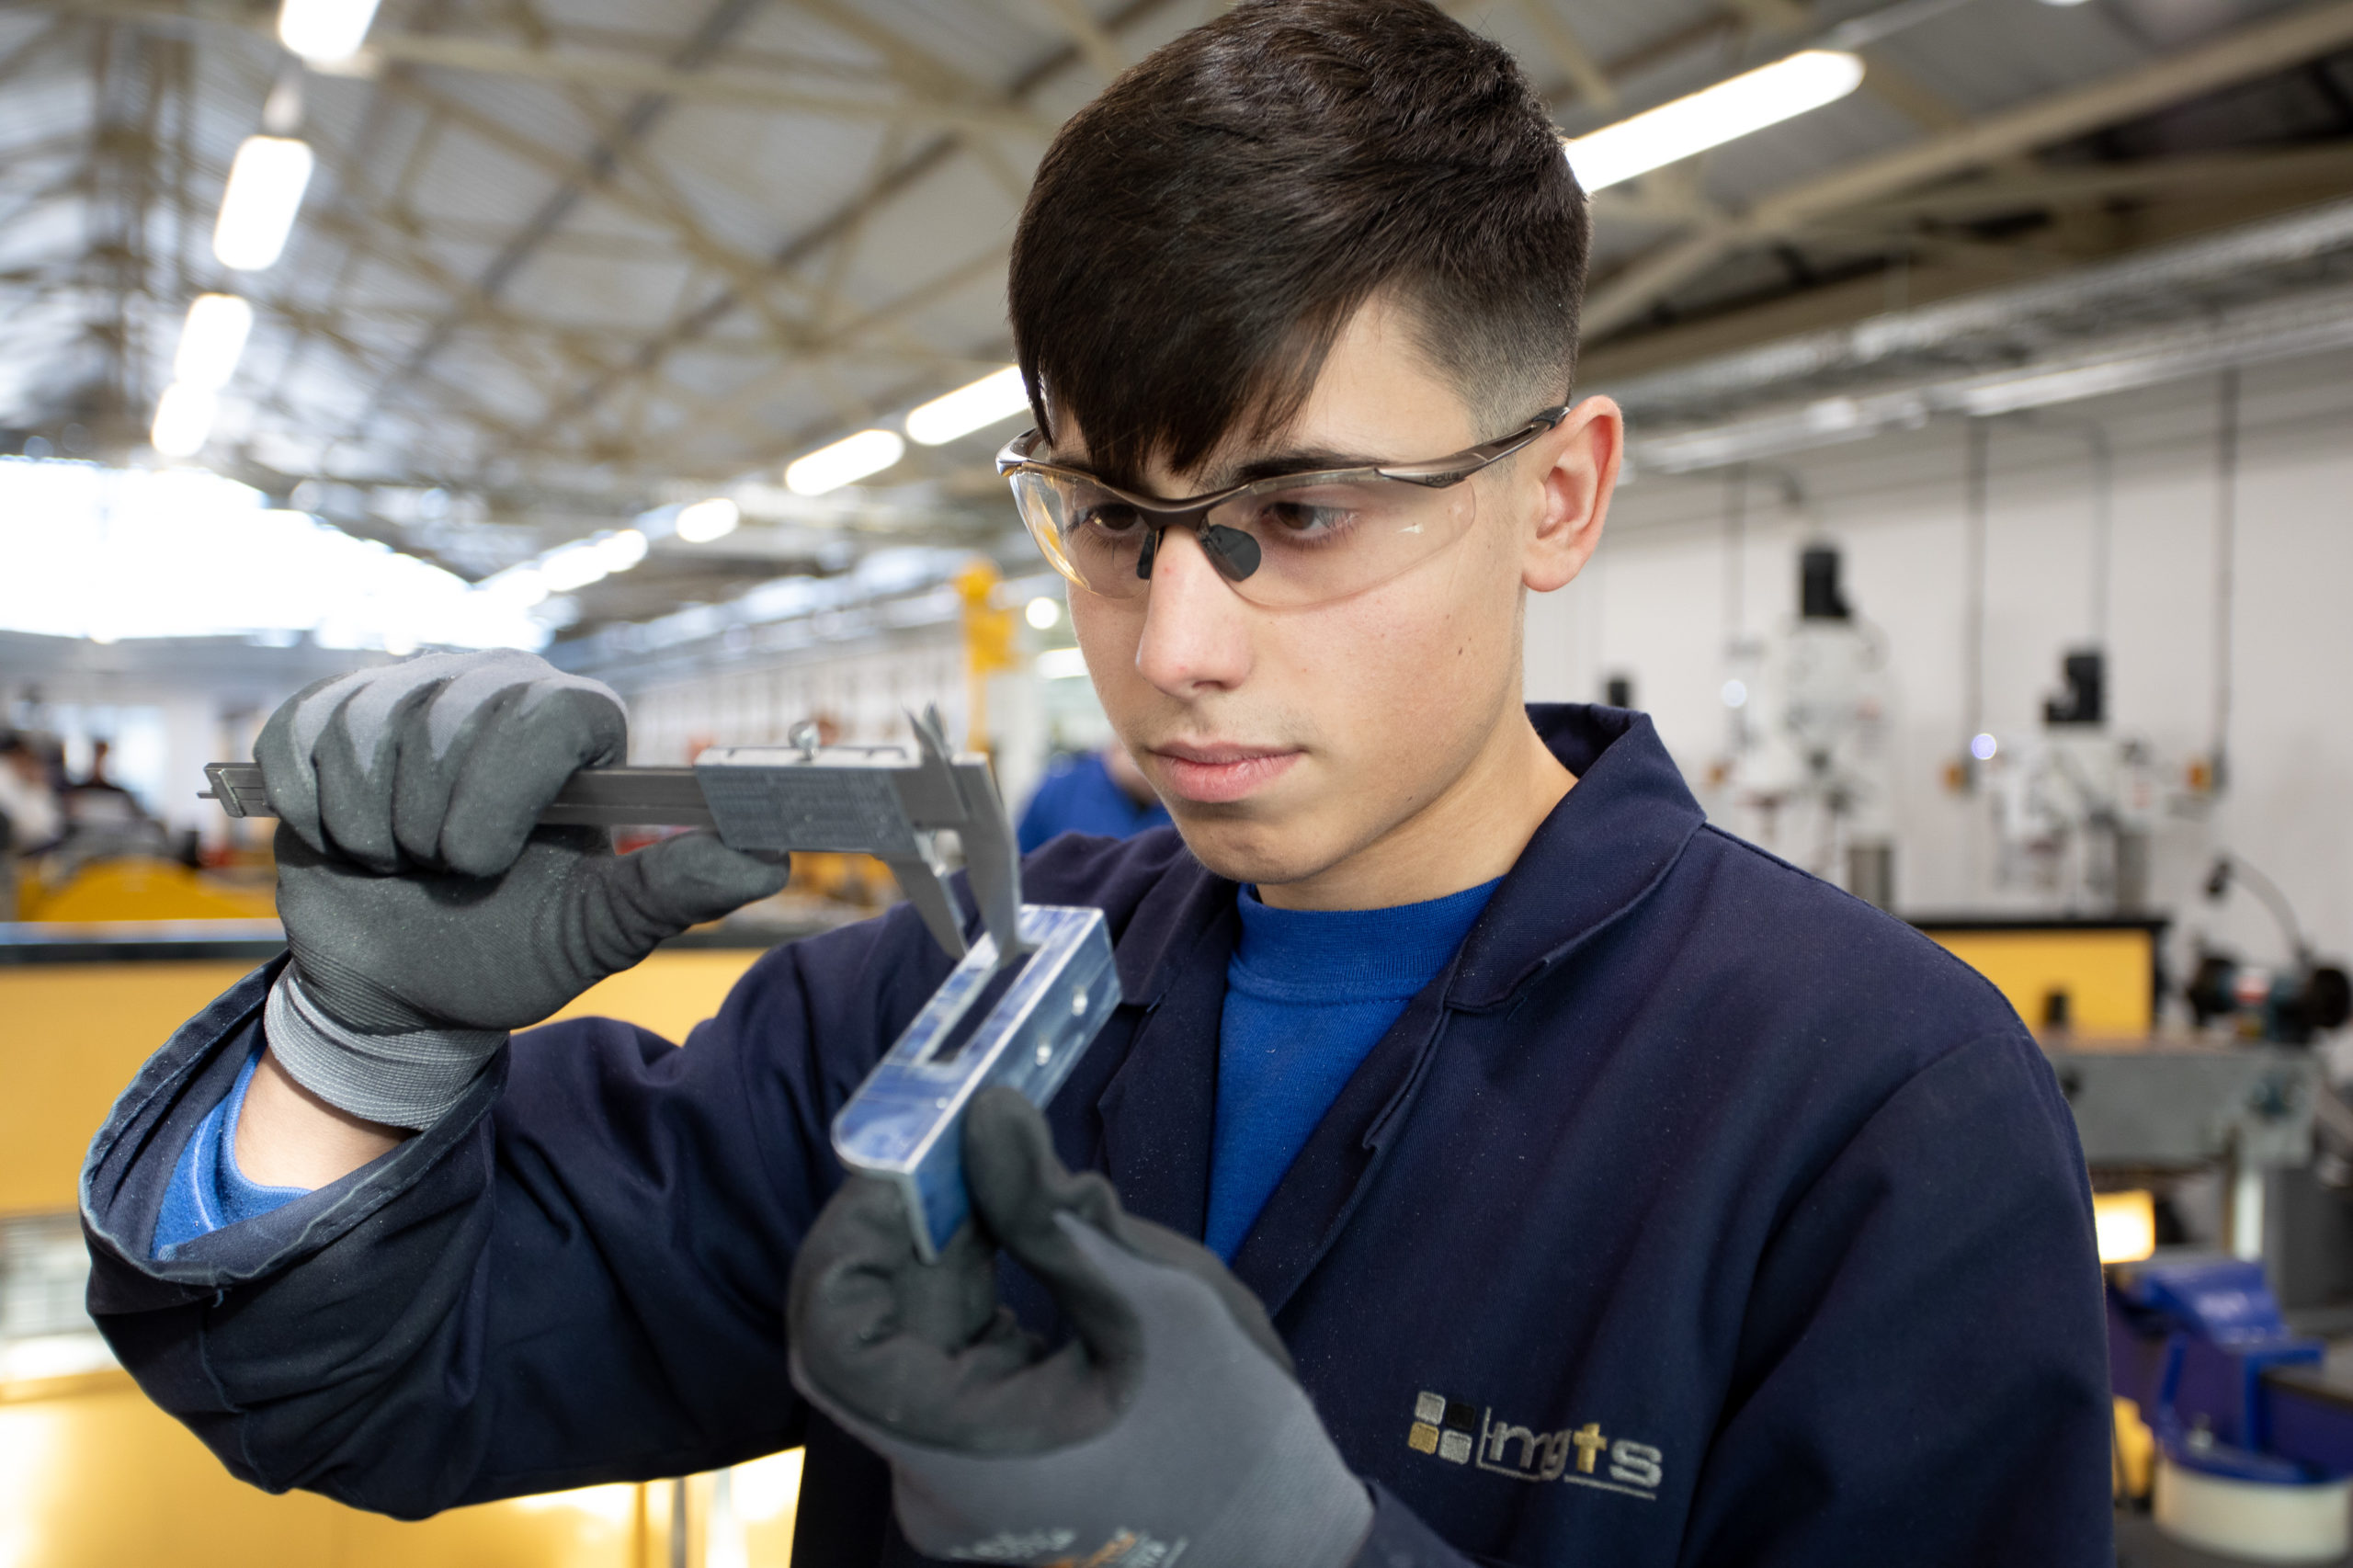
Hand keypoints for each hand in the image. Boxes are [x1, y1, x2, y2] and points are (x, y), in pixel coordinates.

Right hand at [255, 650, 787, 1125]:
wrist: (402, 983)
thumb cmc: (509, 946)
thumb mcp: (598, 930)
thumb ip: (677, 890)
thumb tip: (769, 858)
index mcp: (575, 726)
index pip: (550, 711)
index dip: (504, 788)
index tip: (485, 860)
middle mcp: (496, 686)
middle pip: (451, 717)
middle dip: (437, 826)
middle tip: (450, 869)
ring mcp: (406, 689)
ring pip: (369, 730)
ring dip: (376, 829)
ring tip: (404, 859)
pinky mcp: (325, 709)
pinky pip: (301, 736)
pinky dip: (314, 811)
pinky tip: (348, 837)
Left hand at [788, 1087, 1373, 1567]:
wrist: (1281, 1532)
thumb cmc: (1230, 1425)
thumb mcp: (1153, 1301)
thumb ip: (1050, 1211)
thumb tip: (984, 1114)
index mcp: (965, 1453)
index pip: (833, 1341)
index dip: (854, 1240)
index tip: (916, 1160)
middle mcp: (934, 1474)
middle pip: (866, 1328)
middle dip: (910, 1224)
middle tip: (967, 1141)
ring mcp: (955, 1469)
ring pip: (905, 1332)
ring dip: (945, 1244)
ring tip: (1012, 1178)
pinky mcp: (983, 1451)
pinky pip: (944, 1352)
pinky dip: (972, 1281)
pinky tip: (1021, 1228)